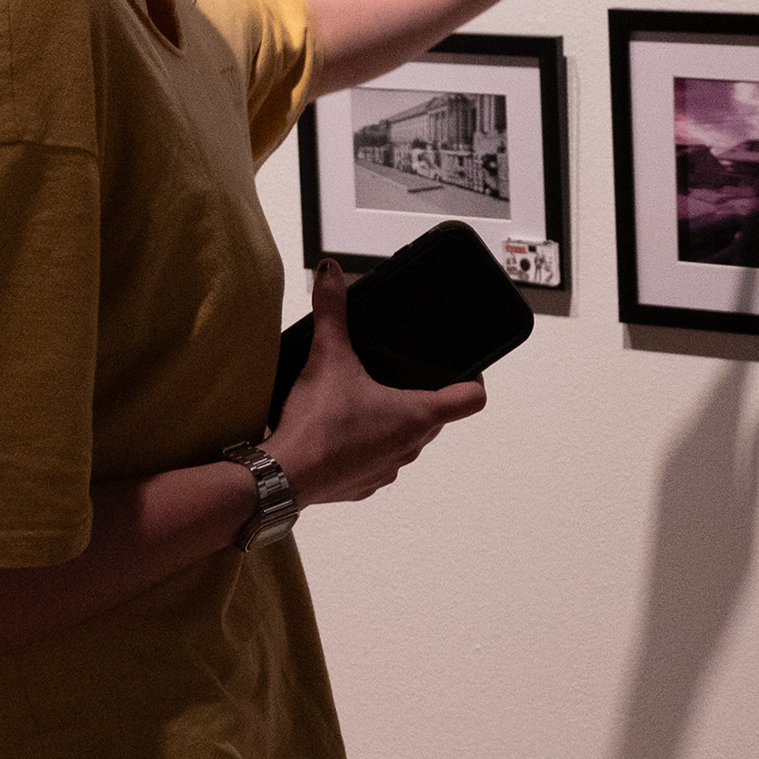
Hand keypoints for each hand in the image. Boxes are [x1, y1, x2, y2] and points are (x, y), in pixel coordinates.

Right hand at [273, 263, 485, 504]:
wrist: (283, 477)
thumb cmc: (317, 425)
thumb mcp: (327, 357)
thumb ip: (332, 312)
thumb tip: (330, 273)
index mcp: (416, 415)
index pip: (471, 399)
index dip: (474, 380)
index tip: (466, 368)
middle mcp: (410, 446)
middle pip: (436, 418)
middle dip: (423, 395)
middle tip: (401, 373)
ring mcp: (388, 469)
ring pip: (406, 441)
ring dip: (394, 423)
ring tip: (367, 399)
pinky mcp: (364, 485)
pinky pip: (378, 462)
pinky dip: (367, 447)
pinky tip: (343, 432)